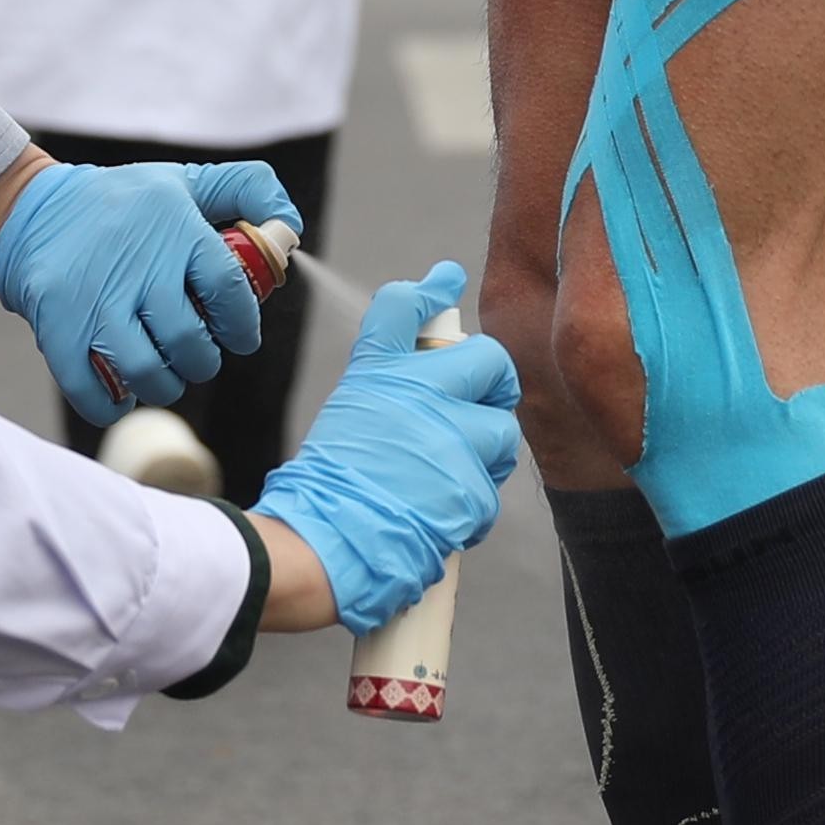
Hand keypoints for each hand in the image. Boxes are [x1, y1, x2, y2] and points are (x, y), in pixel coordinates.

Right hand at [0, 156, 287, 424]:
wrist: (31, 213)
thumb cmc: (120, 204)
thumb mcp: (184, 182)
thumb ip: (245, 190)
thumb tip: (289, 226)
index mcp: (175, 230)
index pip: (229, 293)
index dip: (242, 326)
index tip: (239, 336)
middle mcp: (137, 268)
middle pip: (191, 344)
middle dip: (203, 360)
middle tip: (197, 354)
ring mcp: (95, 303)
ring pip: (149, 374)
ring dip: (165, 384)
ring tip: (164, 371)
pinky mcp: (58, 331)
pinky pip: (94, 393)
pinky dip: (113, 405)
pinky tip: (121, 390)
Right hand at [250, 265, 521, 630]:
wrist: (322, 544)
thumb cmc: (323, 493)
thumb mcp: (347, 419)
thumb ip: (390, 400)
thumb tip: (425, 400)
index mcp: (377, 375)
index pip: (403, 308)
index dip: (430, 290)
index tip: (447, 280)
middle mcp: (418, 394)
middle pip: (488, 359)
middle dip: (496, 381)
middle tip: (484, 404)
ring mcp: (450, 438)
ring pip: (502, 431)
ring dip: (487, 455)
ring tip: (452, 479)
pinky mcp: (471, 485)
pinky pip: (490, 492)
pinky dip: (471, 510)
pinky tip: (441, 520)